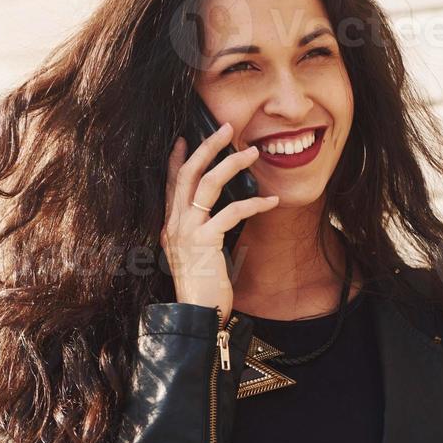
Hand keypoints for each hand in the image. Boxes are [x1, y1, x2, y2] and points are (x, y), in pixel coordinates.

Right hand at [162, 121, 278, 322]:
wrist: (196, 315)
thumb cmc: (202, 289)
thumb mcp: (195, 256)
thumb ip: (200, 234)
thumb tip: (216, 218)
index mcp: (170, 225)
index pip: (171, 183)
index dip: (178, 159)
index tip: (184, 138)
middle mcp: (174, 224)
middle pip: (188, 173)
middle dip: (207, 146)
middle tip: (227, 127)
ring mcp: (187, 231)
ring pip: (207, 184)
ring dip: (232, 163)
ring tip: (252, 152)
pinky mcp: (205, 242)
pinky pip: (231, 212)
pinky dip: (254, 203)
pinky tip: (272, 200)